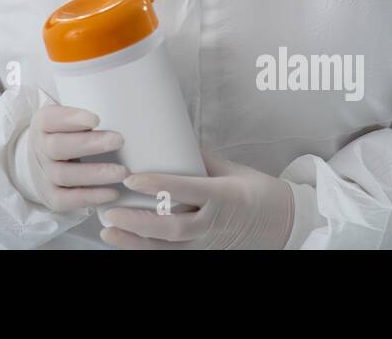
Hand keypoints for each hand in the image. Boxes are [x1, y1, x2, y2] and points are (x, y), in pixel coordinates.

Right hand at [14, 105, 127, 211]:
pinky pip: (67, 200)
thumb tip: (124, 103)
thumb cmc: (66, 134)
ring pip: (64, 175)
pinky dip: (90, 197)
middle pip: (58, 147)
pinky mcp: (51, 196)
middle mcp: (40, 148)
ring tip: (122, 172)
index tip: (96, 119)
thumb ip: (88, 108)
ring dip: (95, 174)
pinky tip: (113, 193)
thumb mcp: (67, 118)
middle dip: (89, 144)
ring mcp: (44, 174)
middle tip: (118, 140)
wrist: (41, 162)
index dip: (71, 119)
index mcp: (42, 124)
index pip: (50, 119)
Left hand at [100, 151, 293, 249]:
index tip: (131, 178)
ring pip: (168, 247)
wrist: (284, 223)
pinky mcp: (203, 252)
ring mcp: (208, 242)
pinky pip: (172, 254)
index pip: (187, 191)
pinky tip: (124, 243)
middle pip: (173, 227)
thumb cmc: (257, 190)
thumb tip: (168, 136)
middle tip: (110, 210)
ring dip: (135, 241)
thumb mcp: (232, 168)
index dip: (158, 186)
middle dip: (138, 222)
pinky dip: (147, 250)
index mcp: (223, 195)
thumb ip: (199, 156)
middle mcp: (214, 223)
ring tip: (108, 231)